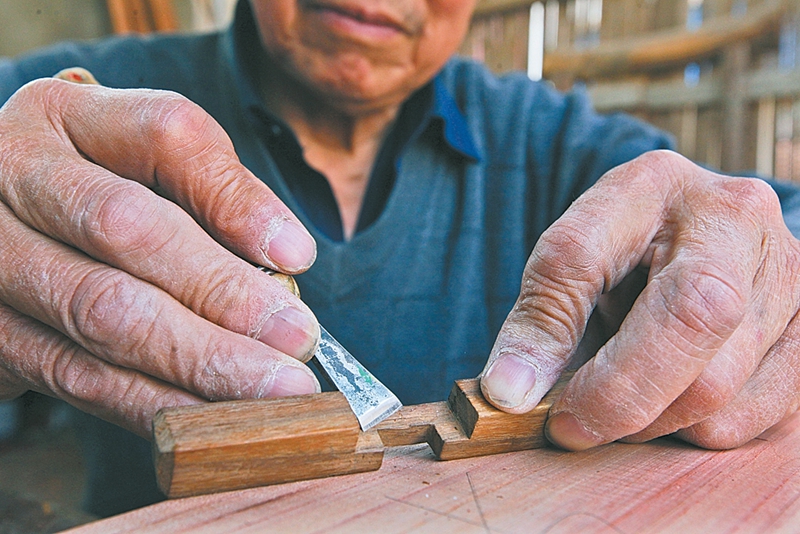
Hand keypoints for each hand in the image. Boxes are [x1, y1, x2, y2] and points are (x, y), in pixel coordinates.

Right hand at [0, 76, 320, 437]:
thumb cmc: (99, 186)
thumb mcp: (146, 162)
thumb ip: (215, 194)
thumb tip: (288, 256)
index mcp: (68, 115)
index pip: (164, 138)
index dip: (236, 199)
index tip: (297, 255)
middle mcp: (13, 172)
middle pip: (126, 229)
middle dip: (223, 293)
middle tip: (297, 339)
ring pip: (99, 312)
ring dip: (199, 361)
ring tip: (271, 388)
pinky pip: (74, 375)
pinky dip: (153, 401)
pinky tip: (211, 413)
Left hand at [481, 150, 799, 449]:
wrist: (688, 229)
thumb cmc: (623, 245)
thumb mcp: (572, 257)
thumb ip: (542, 316)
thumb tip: (511, 392)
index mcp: (657, 187)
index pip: (612, 268)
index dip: (578, 356)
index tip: (529, 402)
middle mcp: (740, 221)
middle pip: (696, 338)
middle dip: (621, 401)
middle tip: (572, 424)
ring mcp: (790, 277)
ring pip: (725, 390)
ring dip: (657, 421)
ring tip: (624, 398)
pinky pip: (759, 417)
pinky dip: (701, 428)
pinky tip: (673, 396)